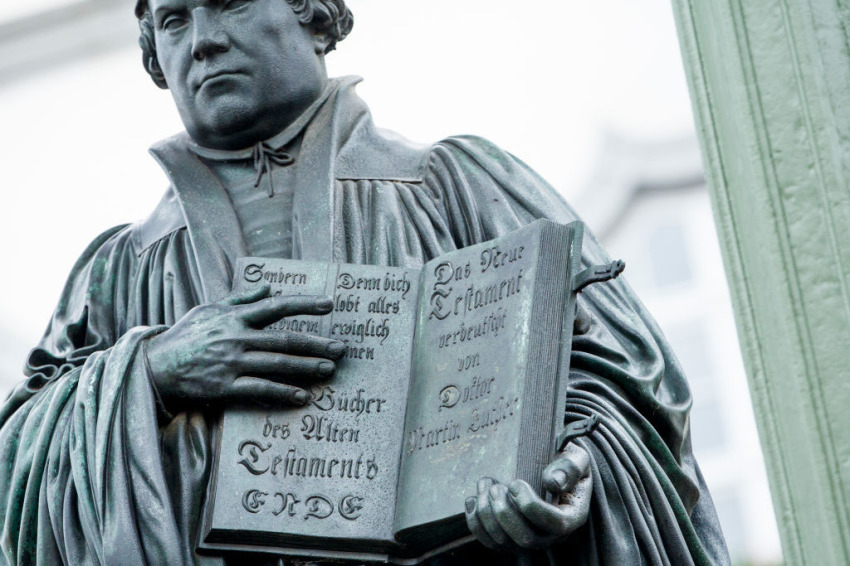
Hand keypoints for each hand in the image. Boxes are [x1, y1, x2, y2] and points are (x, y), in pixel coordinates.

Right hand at [145, 286, 345, 410]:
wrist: (155, 366)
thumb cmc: (185, 335)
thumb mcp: (209, 309)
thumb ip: (241, 299)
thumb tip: (268, 287)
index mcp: (235, 317)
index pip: (277, 306)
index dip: (305, 305)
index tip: (330, 305)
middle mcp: (237, 338)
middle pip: (285, 339)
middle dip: (317, 344)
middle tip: (342, 348)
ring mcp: (232, 363)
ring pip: (278, 364)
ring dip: (307, 367)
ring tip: (330, 369)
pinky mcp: (226, 387)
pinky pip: (260, 389)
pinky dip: (283, 392)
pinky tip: (303, 396)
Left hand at [465, 442, 591, 551]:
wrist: (555, 469)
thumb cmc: (565, 462)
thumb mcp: (576, 457)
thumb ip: (569, 467)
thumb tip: (552, 482)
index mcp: (572, 516)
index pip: (555, 524)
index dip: (531, 506)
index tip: (515, 483)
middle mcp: (551, 535)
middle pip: (526, 539)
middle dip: (504, 512)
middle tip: (494, 486)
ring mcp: (530, 539)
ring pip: (504, 541)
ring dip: (487, 513)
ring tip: (484, 485)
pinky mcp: (510, 538)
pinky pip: (489, 541)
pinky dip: (476, 522)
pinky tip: (473, 499)